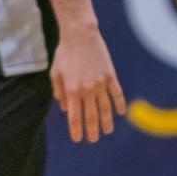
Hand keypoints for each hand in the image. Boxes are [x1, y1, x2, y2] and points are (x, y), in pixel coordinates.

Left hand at [51, 25, 125, 142]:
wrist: (80, 35)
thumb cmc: (65, 53)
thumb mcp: (56, 73)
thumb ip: (60, 92)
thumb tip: (65, 109)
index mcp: (72, 90)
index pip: (75, 116)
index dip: (76, 130)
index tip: (78, 139)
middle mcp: (88, 90)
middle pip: (91, 116)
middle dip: (92, 130)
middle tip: (93, 140)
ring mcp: (101, 83)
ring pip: (106, 108)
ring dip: (106, 122)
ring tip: (107, 131)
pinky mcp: (110, 76)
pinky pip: (117, 94)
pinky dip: (119, 104)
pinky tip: (120, 113)